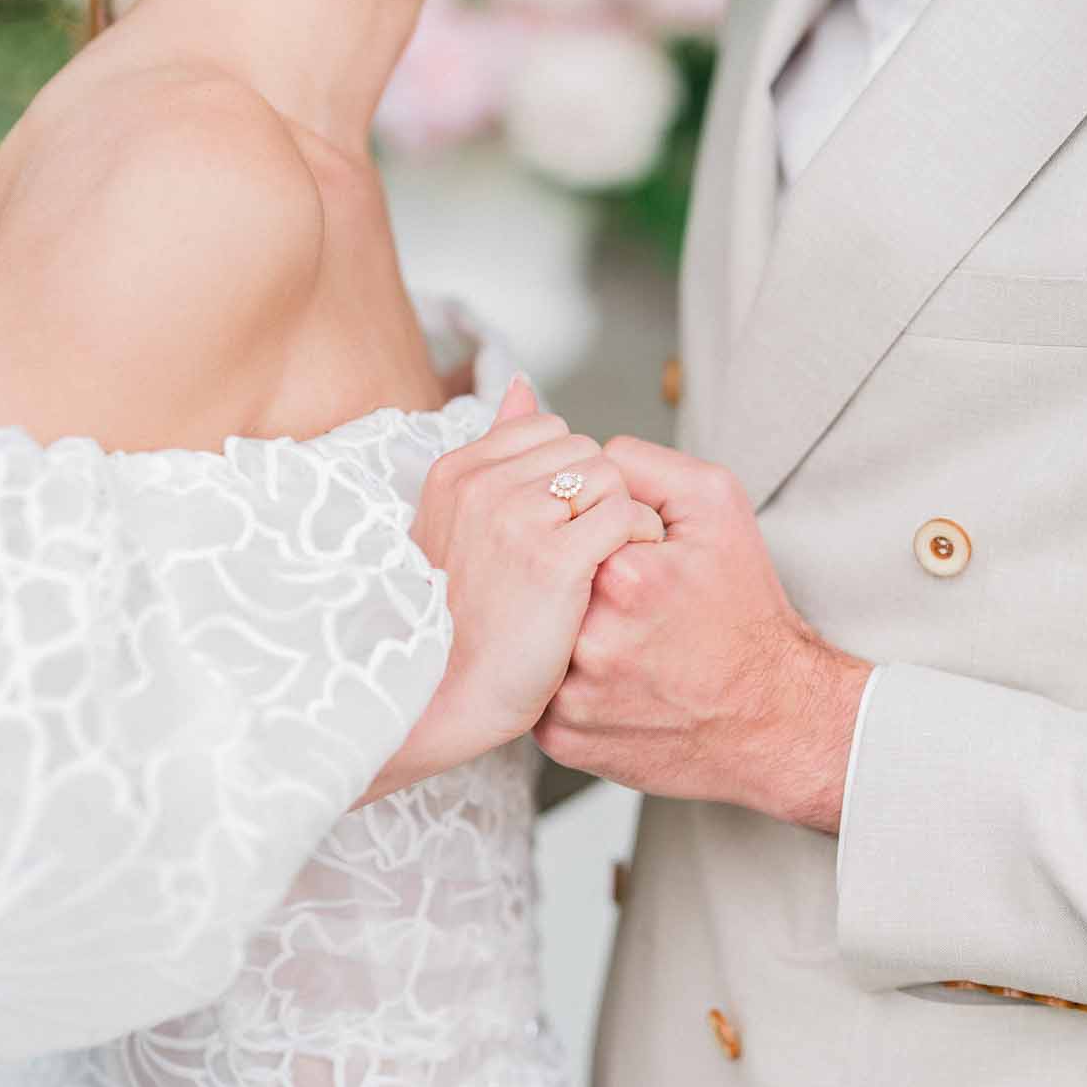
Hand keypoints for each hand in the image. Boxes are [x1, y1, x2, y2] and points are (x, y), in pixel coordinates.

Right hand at [351, 381, 663, 808]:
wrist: (448, 700)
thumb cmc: (458, 621)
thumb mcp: (462, 524)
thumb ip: (495, 453)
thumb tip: (521, 386)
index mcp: (457, 473)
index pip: (547, 430)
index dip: (571, 478)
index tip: (562, 526)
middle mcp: (482, 485)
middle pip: (584, 451)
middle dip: (599, 496)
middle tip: (587, 553)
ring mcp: (515, 519)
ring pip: (609, 479)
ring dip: (623, 518)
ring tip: (606, 567)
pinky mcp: (554, 559)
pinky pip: (624, 517)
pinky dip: (638, 543)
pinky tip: (622, 580)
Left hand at [534, 439, 871, 833]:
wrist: (774, 719)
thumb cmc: (748, 613)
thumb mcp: (718, 509)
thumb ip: (645, 464)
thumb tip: (584, 455)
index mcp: (624, 577)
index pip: (568, 526)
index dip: (598, 536)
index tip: (633, 558)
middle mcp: (592, 642)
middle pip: (547, 582)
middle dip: (577, 584)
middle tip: (630, 606)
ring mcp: (573, 699)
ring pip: (533, 635)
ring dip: (560, 630)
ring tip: (619, 639)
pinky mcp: (562, 738)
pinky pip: (534, 690)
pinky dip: (560, 678)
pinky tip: (607, 676)